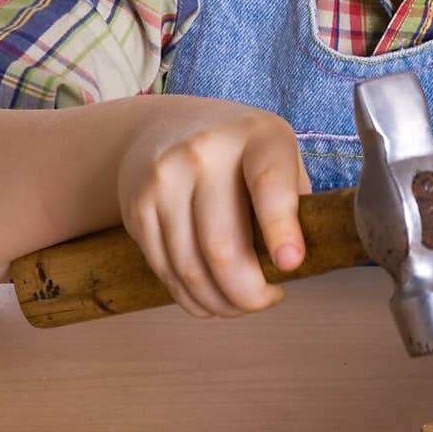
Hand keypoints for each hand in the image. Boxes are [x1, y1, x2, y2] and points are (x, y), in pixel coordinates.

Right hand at [117, 95, 311, 318]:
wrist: (164, 127)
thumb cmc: (239, 150)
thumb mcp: (277, 152)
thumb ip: (294, 200)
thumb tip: (294, 265)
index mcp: (256, 136)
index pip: (269, 184)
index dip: (280, 228)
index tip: (290, 264)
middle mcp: (204, 152)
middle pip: (223, 247)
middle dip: (249, 293)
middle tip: (266, 300)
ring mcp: (164, 179)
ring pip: (191, 269)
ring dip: (219, 303)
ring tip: (239, 304)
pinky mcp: (137, 207)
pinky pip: (165, 271)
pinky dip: (191, 297)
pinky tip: (209, 297)